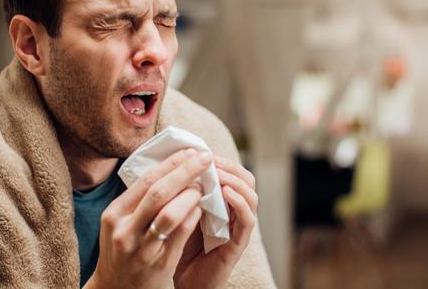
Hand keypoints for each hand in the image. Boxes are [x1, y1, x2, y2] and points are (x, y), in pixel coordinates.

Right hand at [86, 149, 210, 288]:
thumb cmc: (123, 250)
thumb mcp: (120, 223)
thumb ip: (138, 200)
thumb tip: (169, 167)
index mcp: (114, 214)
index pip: (145, 180)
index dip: (171, 163)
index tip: (190, 152)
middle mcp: (124, 230)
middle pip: (158, 191)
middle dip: (185, 171)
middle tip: (205, 158)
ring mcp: (141, 248)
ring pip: (170, 213)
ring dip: (191, 195)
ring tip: (203, 185)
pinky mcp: (159, 264)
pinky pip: (180, 234)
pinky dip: (193, 217)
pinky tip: (201, 208)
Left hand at [174, 155, 256, 288]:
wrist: (180, 280)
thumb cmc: (176, 243)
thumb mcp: (178, 209)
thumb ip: (182, 189)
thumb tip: (176, 158)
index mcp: (220, 201)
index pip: (231, 171)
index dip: (220, 159)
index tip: (201, 151)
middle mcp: (233, 212)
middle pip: (246, 179)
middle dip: (229, 166)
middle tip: (211, 160)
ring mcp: (238, 228)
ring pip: (251, 196)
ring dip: (235, 181)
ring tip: (218, 174)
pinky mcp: (238, 244)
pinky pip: (247, 220)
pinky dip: (239, 203)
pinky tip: (224, 192)